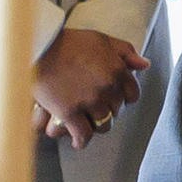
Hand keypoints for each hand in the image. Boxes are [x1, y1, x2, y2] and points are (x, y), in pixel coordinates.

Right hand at [32, 26, 148, 148]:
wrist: (37, 46)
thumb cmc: (68, 42)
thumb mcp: (101, 39)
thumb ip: (125, 52)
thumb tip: (144, 65)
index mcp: (118, 70)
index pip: (132, 94)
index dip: (123, 98)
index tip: (113, 99)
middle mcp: (108, 87)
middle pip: (116, 110)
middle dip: (107, 110)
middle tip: (94, 108)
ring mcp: (90, 101)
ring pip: (103, 125)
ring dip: (96, 126)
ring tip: (87, 123)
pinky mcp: (70, 112)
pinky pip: (83, 135)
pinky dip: (81, 141)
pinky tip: (78, 142)